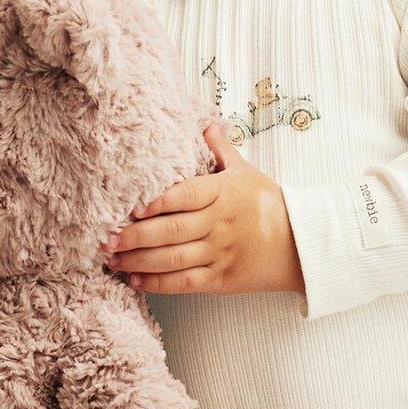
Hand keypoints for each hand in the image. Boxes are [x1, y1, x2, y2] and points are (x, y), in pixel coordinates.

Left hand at [100, 125, 303, 296]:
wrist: (301, 245)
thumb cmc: (269, 205)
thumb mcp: (247, 173)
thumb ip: (221, 150)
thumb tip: (205, 124)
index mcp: (222, 194)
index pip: (183, 195)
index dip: (155, 201)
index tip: (130, 206)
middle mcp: (218, 224)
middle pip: (170, 230)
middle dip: (134, 236)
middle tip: (106, 238)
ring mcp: (219, 253)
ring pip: (173, 259)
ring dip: (139, 261)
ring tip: (113, 260)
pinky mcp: (221, 279)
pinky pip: (185, 283)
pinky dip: (159, 284)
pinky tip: (136, 281)